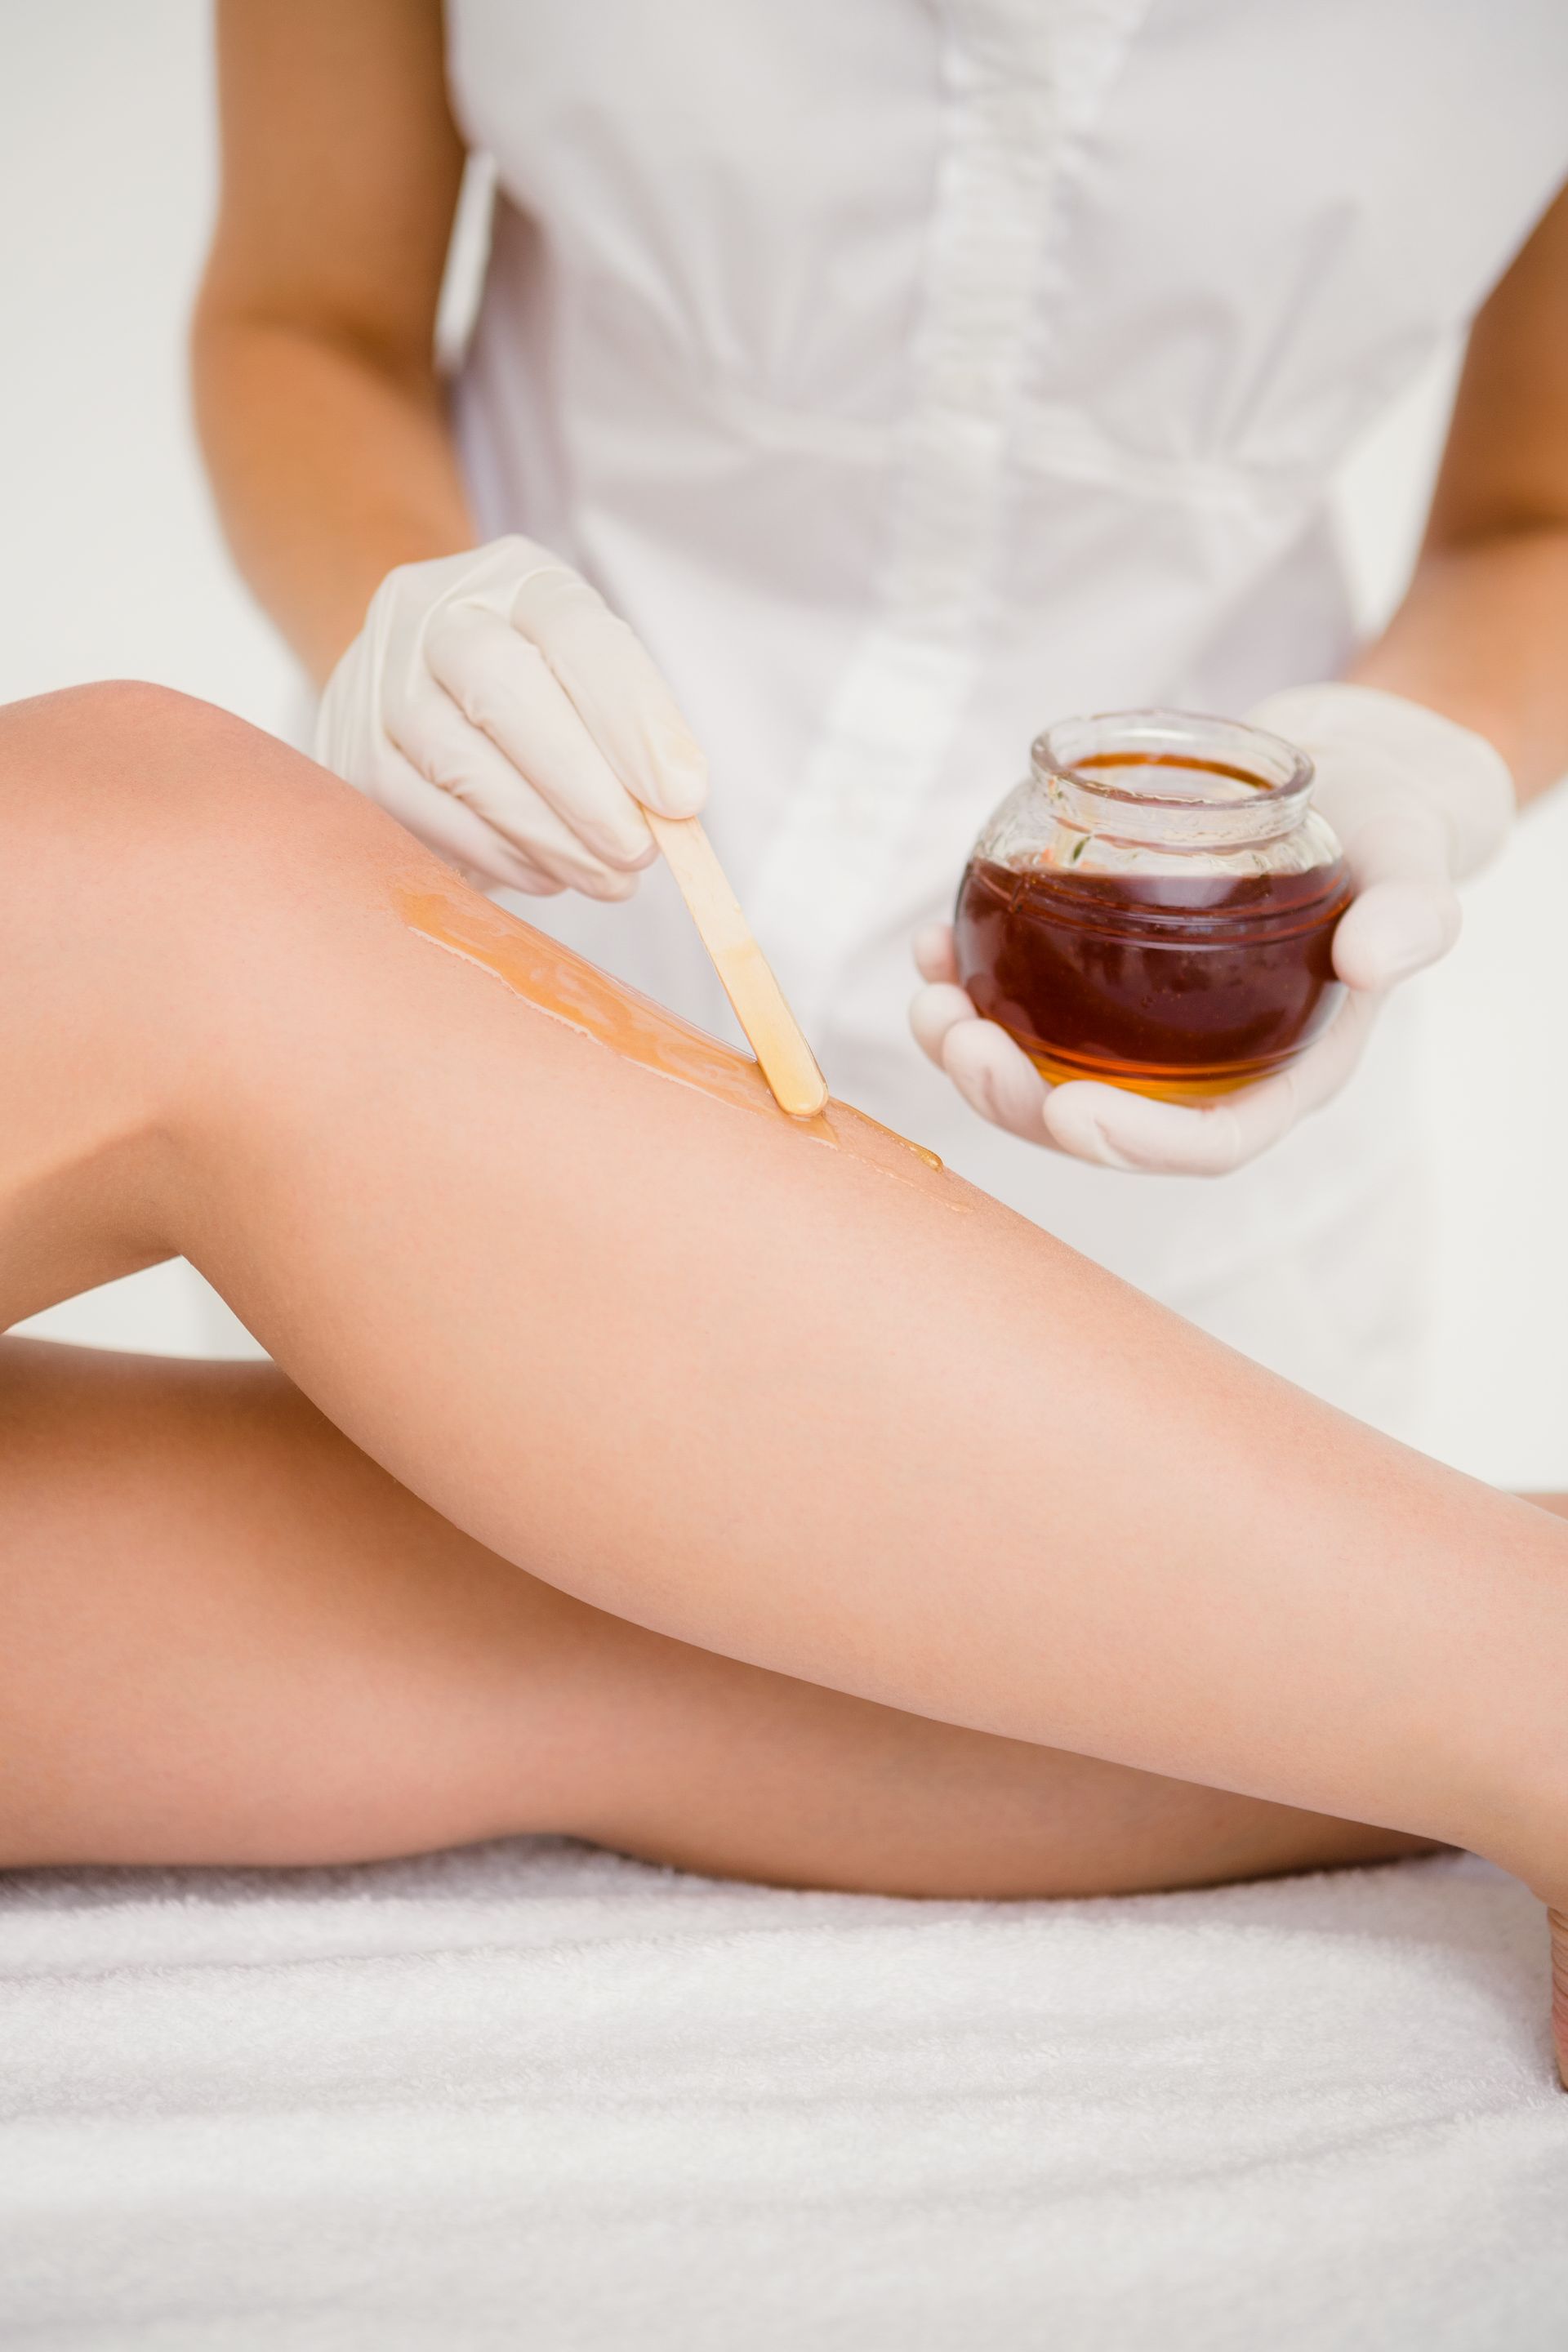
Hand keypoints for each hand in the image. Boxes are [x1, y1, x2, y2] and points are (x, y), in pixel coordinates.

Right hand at [315, 537, 707, 895]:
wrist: (413, 674)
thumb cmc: (533, 681)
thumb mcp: (587, 672)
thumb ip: (632, 729)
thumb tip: (674, 810)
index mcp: (514, 577)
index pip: (577, 632)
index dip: (634, 717)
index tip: (683, 796)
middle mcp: (435, 612)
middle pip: (503, 687)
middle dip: (582, 786)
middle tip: (639, 852)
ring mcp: (380, 681)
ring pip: (460, 763)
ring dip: (547, 836)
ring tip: (606, 878)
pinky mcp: (355, 756)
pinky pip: (427, 816)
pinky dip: (499, 856)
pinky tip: (546, 873)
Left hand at [910, 685, 1514, 1174]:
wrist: (1347, 779)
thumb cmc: (1387, 829)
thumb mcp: (1414, 859)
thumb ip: (1412, 913)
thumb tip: (1378, 962)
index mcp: (1286, 1071)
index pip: (1211, 1142)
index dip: (1137, 1144)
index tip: (1069, 1111)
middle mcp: (1209, 1069)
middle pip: (1102, 1123)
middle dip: (1017, 1100)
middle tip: (959, 1036)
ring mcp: (1151, 1031)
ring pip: (1047, 1075)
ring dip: (972, 1054)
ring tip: (928, 997)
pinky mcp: (1109, 983)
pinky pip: (1028, 1011)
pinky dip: (971, 987)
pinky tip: (932, 945)